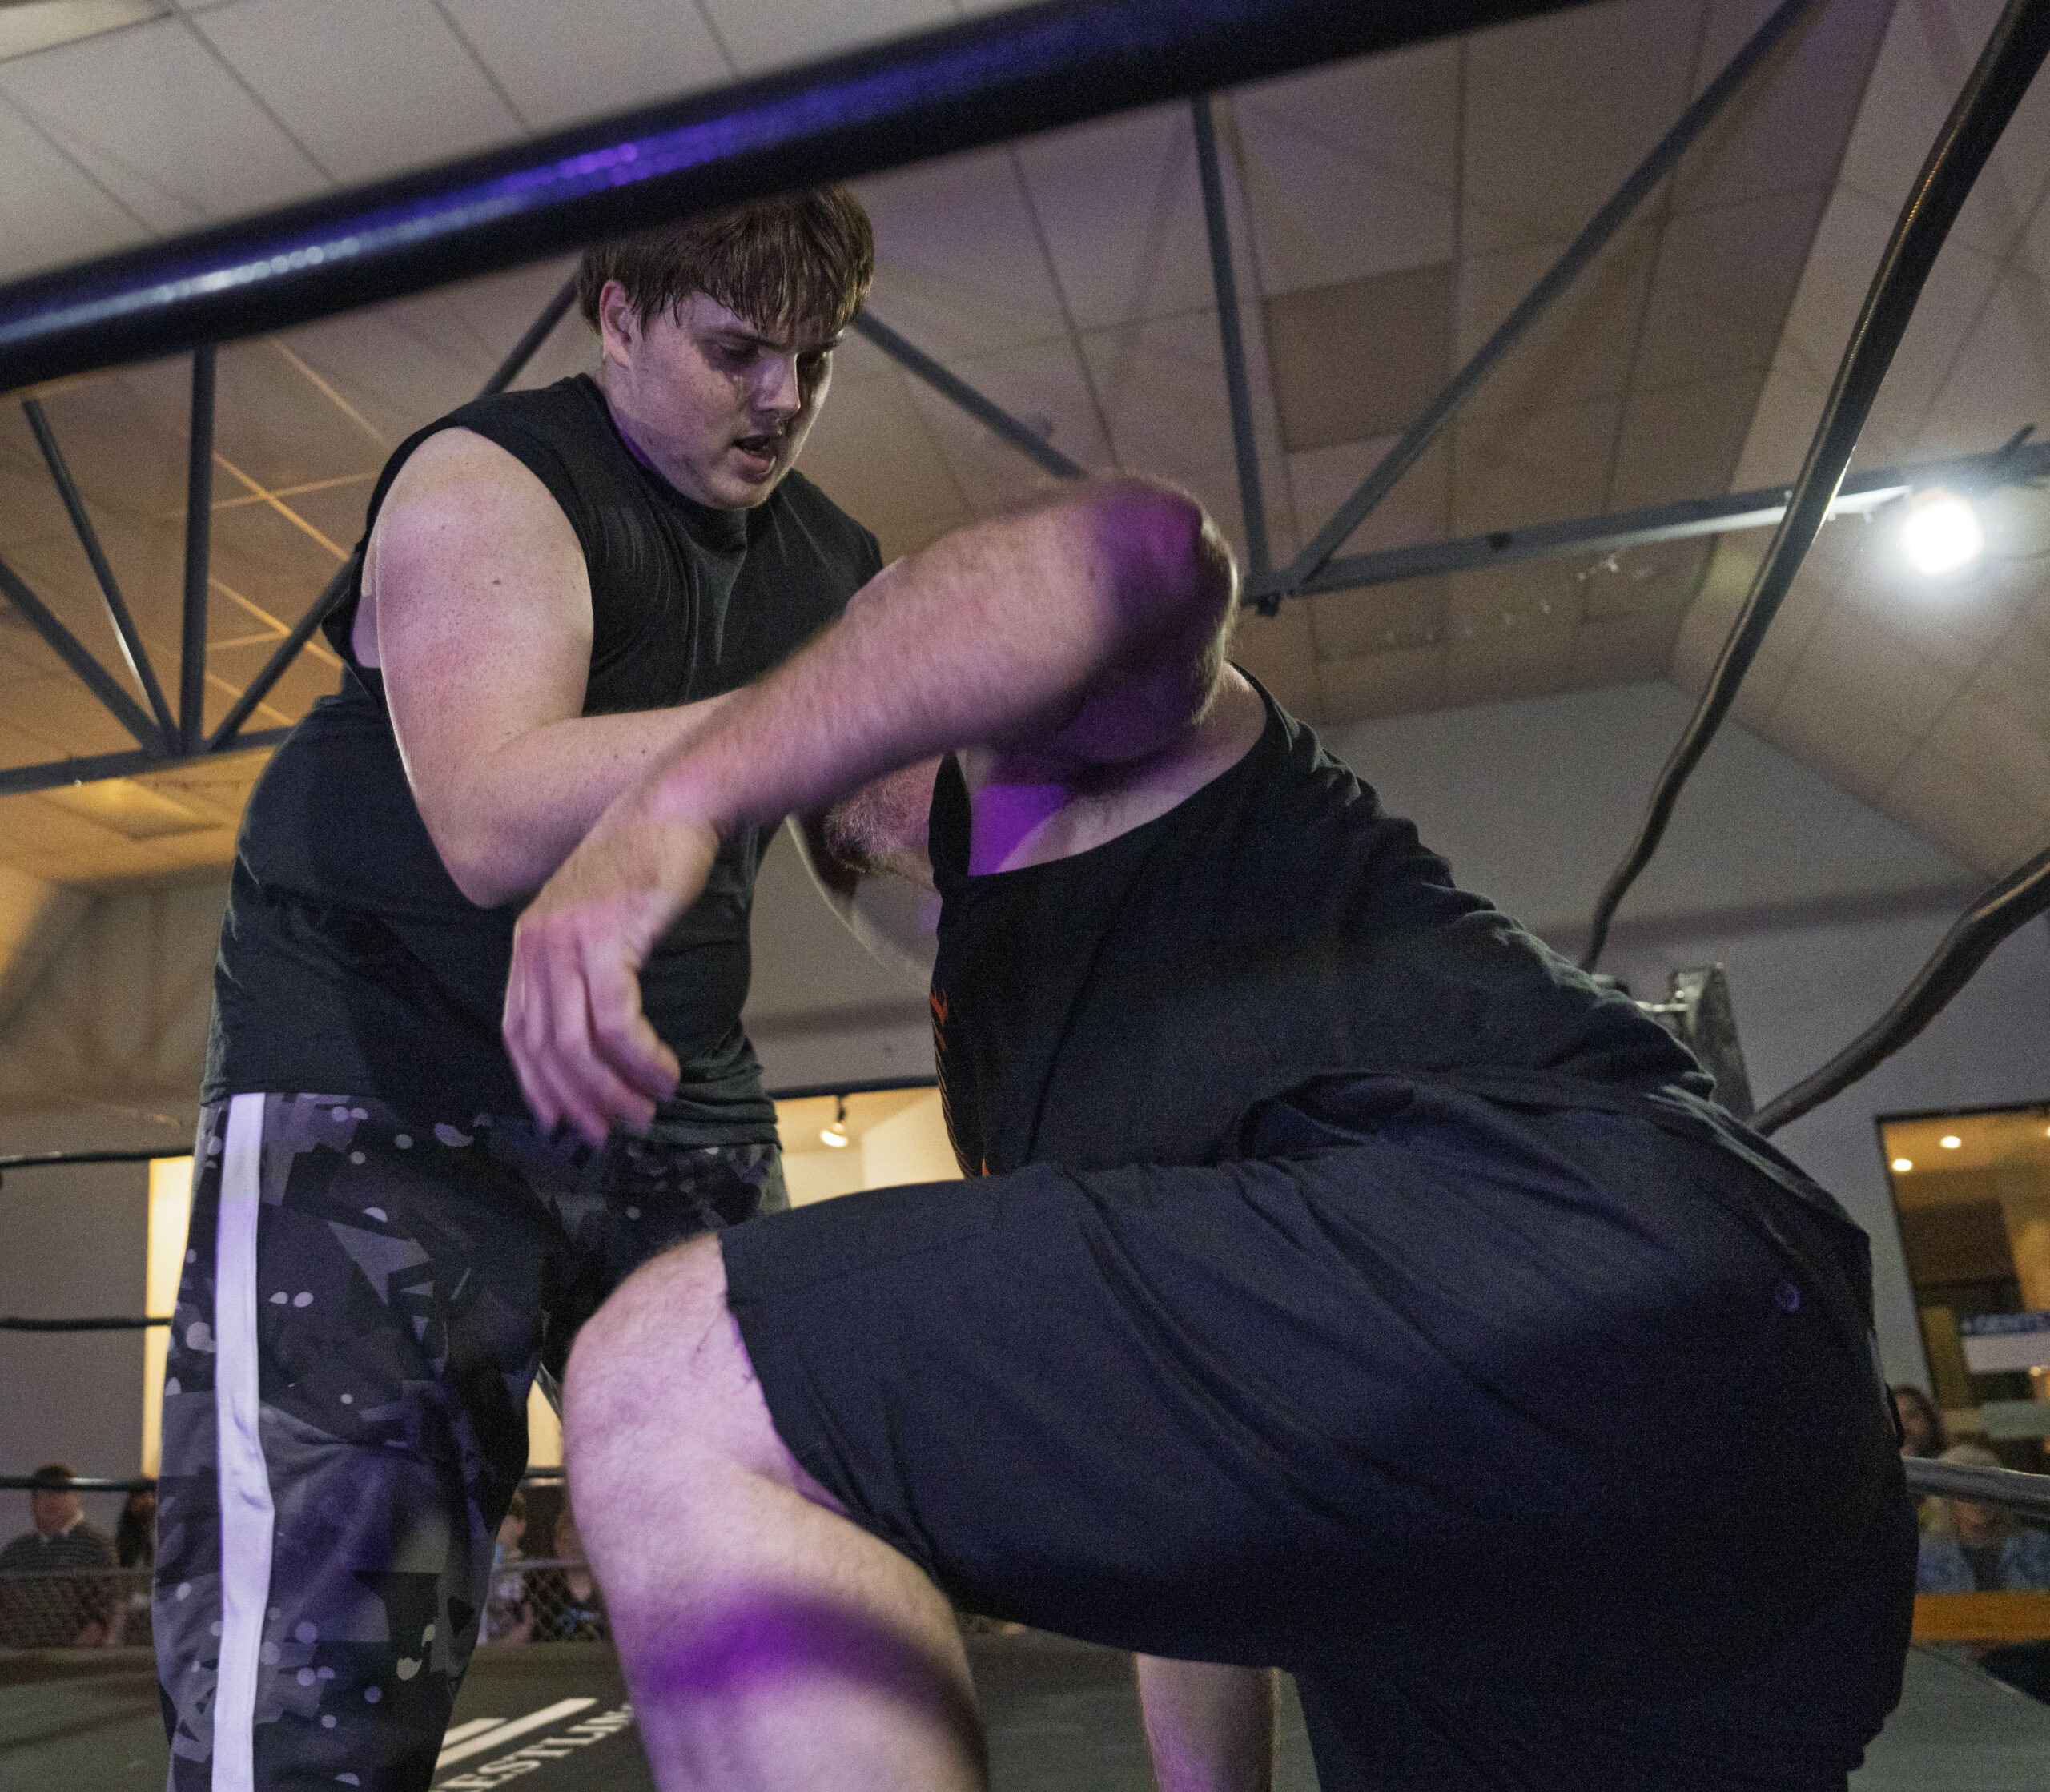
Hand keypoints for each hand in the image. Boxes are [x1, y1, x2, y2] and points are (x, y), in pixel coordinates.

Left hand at [504, 803, 718, 1143]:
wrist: (674, 804)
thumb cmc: (647, 856)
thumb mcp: (600, 914)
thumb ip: (587, 961)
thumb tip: (601, 1023)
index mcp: (529, 943)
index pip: (518, 1034)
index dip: (541, 1086)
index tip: (569, 1120)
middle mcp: (536, 944)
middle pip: (546, 1049)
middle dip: (581, 1100)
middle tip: (617, 1127)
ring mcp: (567, 942)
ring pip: (577, 1044)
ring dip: (615, 1087)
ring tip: (648, 1106)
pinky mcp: (607, 940)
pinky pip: (616, 1022)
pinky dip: (640, 1059)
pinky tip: (663, 1073)